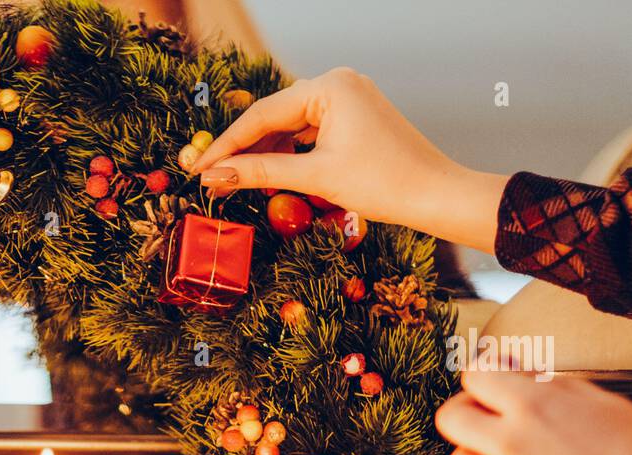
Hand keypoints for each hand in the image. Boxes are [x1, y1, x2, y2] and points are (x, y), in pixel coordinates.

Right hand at [190, 68, 507, 252]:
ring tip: (233, 181)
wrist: (435, 194)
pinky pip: (309, 131)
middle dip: (242, 149)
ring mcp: (348, 98)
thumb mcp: (314, 177)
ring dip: (263, 153)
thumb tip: (215, 176)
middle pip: (273, 116)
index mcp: (329, 87)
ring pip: (289, 125)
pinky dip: (288, 152)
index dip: (225, 146)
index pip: (262, 115)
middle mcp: (338, 83)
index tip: (197, 169)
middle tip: (209, 178)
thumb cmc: (383, 183)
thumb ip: (260, 172)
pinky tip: (268, 173)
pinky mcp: (354, 117)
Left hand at [435, 371, 631, 454]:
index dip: (483, 374)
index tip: (489, 377)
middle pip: (450, 419)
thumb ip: (551, 387)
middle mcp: (511, 444)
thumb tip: (520, 374)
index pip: (476, 377)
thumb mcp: (600, 401)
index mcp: (534, 407)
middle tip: (483, 413)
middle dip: (465, 411)